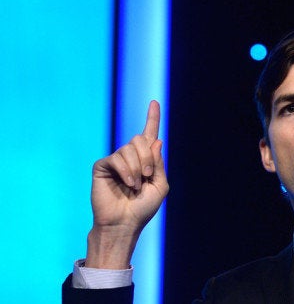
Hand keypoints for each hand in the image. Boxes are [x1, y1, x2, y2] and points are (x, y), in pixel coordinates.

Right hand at [85, 100, 168, 268]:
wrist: (125, 223)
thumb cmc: (143, 208)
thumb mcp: (160, 185)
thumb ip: (158, 163)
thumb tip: (156, 140)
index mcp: (146, 160)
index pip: (150, 135)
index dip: (152, 117)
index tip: (154, 102)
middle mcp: (131, 157)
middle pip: (140, 139)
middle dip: (147, 157)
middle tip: (147, 176)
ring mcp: (116, 161)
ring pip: (129, 148)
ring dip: (137, 168)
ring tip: (135, 185)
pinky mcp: (102, 166)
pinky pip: (116, 158)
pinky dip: (126, 171)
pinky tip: (127, 183)